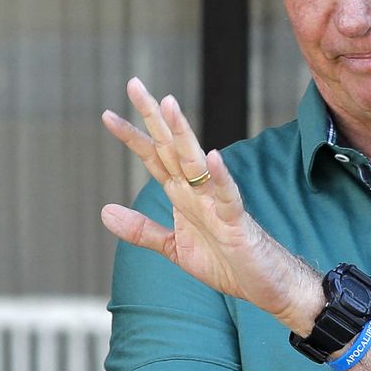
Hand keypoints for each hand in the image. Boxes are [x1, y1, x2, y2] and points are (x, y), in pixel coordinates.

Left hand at [101, 78, 321, 331]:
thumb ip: (142, 230)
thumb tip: (104, 211)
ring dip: (183, 134)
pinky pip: (229, 195)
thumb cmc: (226, 261)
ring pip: (196, 161)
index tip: (107, 114)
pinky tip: (213, 157)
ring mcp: (218, 202)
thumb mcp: (174, 248)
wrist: (266, 286)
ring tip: (168, 105)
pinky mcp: (237, 221)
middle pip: (171, 147)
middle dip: (152, 117)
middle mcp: (198, 190)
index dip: (131, 136)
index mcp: (182, 194)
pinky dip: (221, 177)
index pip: (153, 157)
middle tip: (134, 84)